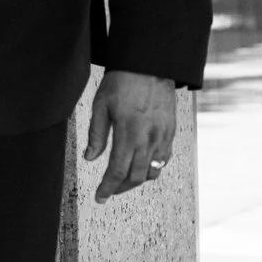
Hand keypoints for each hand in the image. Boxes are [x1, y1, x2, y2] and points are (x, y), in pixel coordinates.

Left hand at [85, 69, 176, 201]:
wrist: (150, 64)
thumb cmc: (122, 81)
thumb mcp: (101, 105)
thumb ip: (97, 135)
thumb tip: (90, 158)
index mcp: (129, 134)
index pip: (118, 172)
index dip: (107, 188)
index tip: (100, 197)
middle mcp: (149, 139)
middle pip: (136, 177)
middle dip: (121, 188)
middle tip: (109, 190)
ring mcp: (163, 137)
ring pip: (152, 171)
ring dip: (137, 180)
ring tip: (124, 179)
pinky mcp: (171, 131)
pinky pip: (164, 159)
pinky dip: (153, 167)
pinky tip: (142, 165)